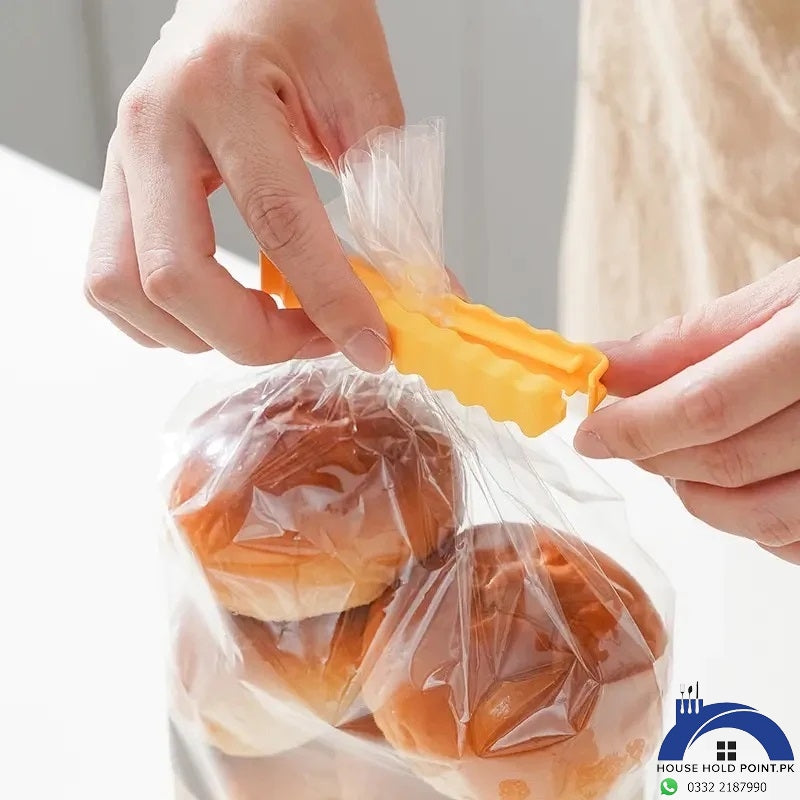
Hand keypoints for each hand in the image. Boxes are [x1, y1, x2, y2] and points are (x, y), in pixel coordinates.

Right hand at [85, 0, 401, 370]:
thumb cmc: (303, 16)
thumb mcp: (363, 90)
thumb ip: (389, 194)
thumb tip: (416, 290)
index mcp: (219, 86)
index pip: (277, 220)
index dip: (331, 301)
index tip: (372, 347)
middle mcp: (154, 125)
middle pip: (174, 276)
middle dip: (255, 336)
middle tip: (316, 340)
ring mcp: (123, 158)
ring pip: (125, 289)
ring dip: (205, 334)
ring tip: (272, 325)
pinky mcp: (121, 188)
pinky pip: (112, 282)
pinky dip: (166, 320)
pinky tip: (220, 310)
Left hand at [574, 260, 799, 564]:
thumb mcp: (791, 295)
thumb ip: (695, 336)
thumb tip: (608, 366)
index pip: (708, 406)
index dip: (635, 428)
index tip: (590, 433)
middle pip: (728, 465)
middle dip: (656, 457)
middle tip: (625, 437)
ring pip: (764, 519)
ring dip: (700, 498)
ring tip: (681, 461)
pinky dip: (756, 526)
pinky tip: (746, 486)